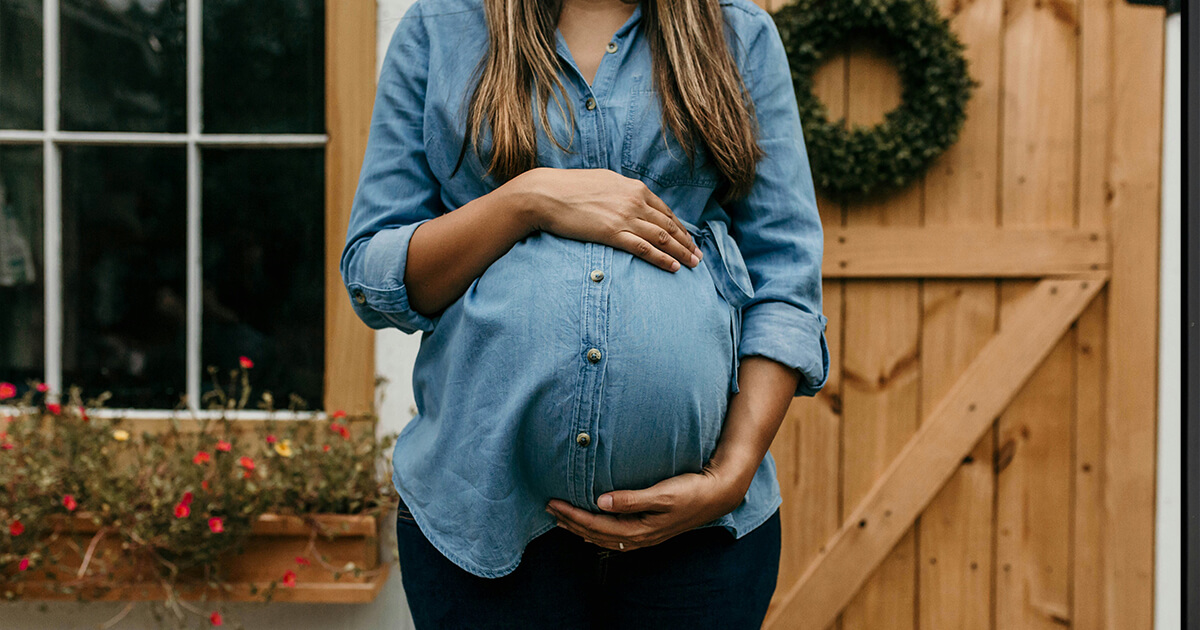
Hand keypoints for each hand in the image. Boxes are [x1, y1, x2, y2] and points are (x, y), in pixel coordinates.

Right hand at [511, 167, 702, 272]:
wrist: (546, 194)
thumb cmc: (570, 188)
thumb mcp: (603, 182)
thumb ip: (622, 192)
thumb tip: (630, 198)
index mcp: (634, 188)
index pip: (665, 211)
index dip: (680, 228)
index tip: (689, 240)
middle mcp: (634, 201)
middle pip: (669, 225)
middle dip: (687, 242)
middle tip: (698, 256)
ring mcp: (625, 217)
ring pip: (662, 237)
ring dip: (680, 252)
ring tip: (692, 264)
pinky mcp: (612, 232)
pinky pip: (644, 248)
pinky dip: (661, 258)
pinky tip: (673, 267)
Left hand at [545, 464, 746, 551]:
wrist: (718, 495)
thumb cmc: (691, 491)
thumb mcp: (662, 493)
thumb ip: (631, 499)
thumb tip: (600, 502)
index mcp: (640, 530)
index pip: (596, 526)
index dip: (573, 516)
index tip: (554, 503)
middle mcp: (639, 537)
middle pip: (596, 534)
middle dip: (571, 522)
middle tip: (549, 508)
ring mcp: (644, 535)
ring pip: (604, 536)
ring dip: (580, 528)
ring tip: (562, 518)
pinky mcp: (649, 529)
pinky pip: (615, 535)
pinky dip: (597, 530)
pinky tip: (591, 525)